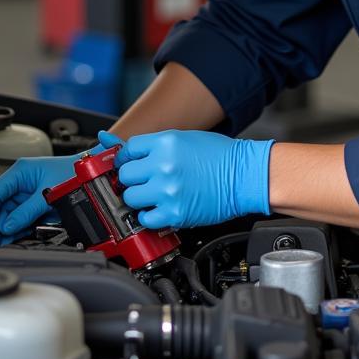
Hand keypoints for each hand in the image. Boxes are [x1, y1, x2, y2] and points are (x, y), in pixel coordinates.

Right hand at [0, 153, 83, 245]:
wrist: (91, 175)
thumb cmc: (73, 174)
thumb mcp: (48, 194)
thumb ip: (27, 211)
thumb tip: (8, 225)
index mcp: (21, 171)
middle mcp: (20, 180)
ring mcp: (26, 191)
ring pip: (7, 213)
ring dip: (4, 228)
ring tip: (1, 242)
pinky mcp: (33, 202)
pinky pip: (19, 216)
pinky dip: (15, 227)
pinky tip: (12, 237)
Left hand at [96, 129, 273, 229]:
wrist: (245, 175)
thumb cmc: (220, 156)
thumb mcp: (185, 139)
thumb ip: (153, 145)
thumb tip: (114, 144)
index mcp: (166, 143)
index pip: (127, 151)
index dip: (127, 158)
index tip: (130, 164)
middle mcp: (164, 165)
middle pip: (125, 175)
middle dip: (132, 179)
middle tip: (144, 180)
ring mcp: (168, 190)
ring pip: (131, 198)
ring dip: (139, 198)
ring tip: (154, 194)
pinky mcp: (175, 212)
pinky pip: (146, 218)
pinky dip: (150, 216)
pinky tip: (160, 208)